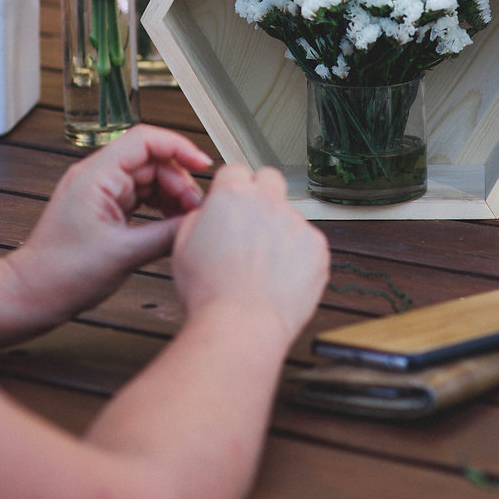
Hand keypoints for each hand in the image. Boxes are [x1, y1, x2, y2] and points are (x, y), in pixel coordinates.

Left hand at [7, 126, 210, 326]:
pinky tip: (171, 222)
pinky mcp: (102, 207)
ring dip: (171, 194)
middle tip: (196, 208)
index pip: (145, 140)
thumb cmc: (62, 274)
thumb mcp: (124, 254)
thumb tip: (197, 222)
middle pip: (151, 160)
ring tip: (187, 218)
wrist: (33, 294)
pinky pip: (139, 195)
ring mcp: (99, 190)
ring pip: (147, 178)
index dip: (179, 147)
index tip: (202, 164)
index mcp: (96, 175)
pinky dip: (159, 205)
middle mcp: (97, 176)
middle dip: (179, 180)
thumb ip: (165, 234)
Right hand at [171, 163, 329, 344]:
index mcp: (232, 195)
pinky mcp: (316, 246)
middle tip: (252, 224)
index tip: (233, 203)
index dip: (232, 188)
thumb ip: (198, 217)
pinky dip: (298, 255)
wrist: (240, 329)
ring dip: (279, 230)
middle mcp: (266, 201)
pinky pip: (308, 241)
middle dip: (261, 194)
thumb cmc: (209, 295)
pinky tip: (280, 276)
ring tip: (264, 265)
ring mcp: (295, 222)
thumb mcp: (183, 247)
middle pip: (269, 179)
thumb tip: (209, 210)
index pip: (236, 170)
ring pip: (289, 214)